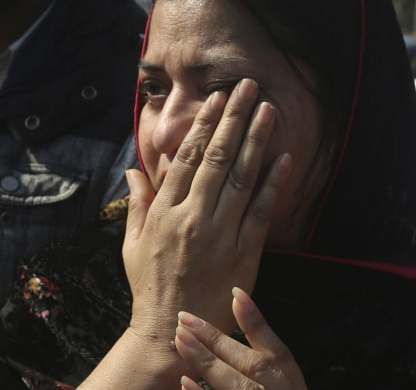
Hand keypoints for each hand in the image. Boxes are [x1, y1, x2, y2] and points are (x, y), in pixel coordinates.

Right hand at [123, 79, 293, 341]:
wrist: (171, 328)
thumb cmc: (150, 285)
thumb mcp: (132, 243)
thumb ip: (136, 203)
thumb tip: (134, 170)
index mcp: (165, 211)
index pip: (188, 157)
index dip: (205, 125)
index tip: (217, 100)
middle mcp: (193, 216)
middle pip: (218, 156)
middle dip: (234, 117)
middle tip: (248, 87)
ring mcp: (220, 233)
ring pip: (242, 176)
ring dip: (256, 139)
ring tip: (268, 109)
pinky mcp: (244, 252)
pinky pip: (262, 211)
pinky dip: (274, 183)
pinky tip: (284, 158)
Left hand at [176, 287, 306, 389]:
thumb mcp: (283, 382)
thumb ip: (265, 355)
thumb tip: (239, 305)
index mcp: (291, 382)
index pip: (274, 348)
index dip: (256, 320)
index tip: (235, 293)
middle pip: (250, 364)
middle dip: (218, 340)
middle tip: (186, 318)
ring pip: (236, 386)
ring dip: (206, 361)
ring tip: (180, 340)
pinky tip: (185, 382)